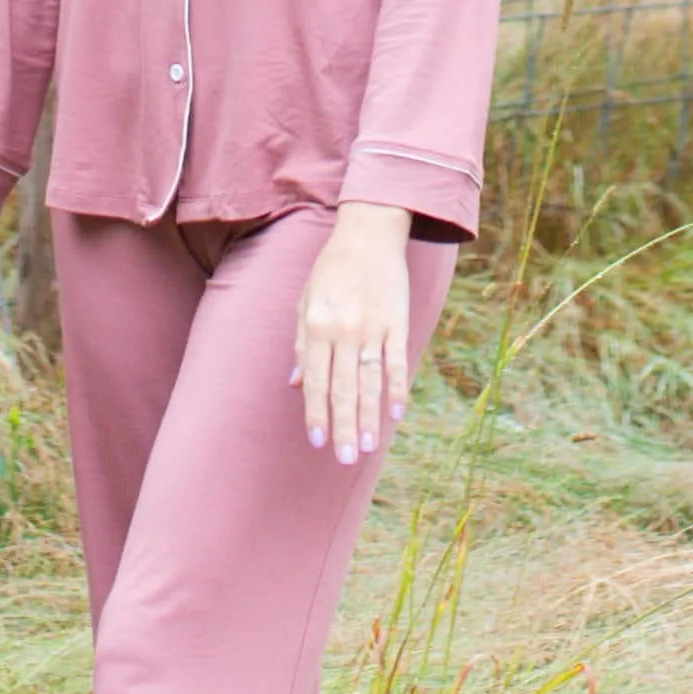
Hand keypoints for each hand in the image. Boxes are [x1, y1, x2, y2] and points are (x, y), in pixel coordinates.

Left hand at [291, 200, 413, 464]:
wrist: (368, 234)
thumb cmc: (331, 269)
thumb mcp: (305, 302)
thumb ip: (301, 343)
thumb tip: (295, 384)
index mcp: (317, 327)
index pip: (315, 381)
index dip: (315, 413)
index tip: (317, 442)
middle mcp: (344, 330)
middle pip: (342, 389)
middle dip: (343, 427)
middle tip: (345, 459)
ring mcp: (373, 327)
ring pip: (370, 382)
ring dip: (369, 418)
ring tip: (369, 447)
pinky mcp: (397, 322)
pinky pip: (397, 361)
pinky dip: (397, 388)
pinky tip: (396, 414)